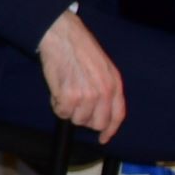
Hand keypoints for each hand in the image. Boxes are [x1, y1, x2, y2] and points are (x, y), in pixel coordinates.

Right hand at [37, 10, 126, 136]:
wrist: (62, 36)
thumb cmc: (79, 48)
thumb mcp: (103, 67)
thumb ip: (106, 88)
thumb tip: (99, 111)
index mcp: (114, 83)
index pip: (117, 115)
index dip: (110, 130)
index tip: (103, 138)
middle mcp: (103, 92)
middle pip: (96, 122)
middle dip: (85, 119)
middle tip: (75, 107)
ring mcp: (87, 95)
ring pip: (77, 119)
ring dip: (69, 110)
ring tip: (65, 91)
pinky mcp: (68, 96)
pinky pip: (61, 112)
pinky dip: (56, 104)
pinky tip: (58, 89)